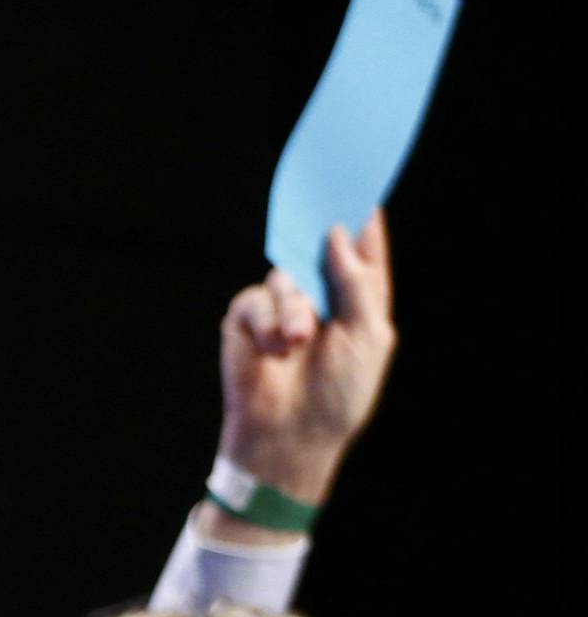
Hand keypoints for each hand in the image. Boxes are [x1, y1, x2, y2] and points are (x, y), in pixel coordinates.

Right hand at [213, 211, 394, 511]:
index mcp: (357, 297)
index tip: (364, 177)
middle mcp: (320, 295)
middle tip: (320, 204)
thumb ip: (358, 281)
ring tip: (297, 342)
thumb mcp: (368, 335)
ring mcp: (282, 308)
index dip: (362, 213)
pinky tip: (275, 349)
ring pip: (286, 275)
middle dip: (320, 226)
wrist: (292, 439)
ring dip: (293, 308)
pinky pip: (255, 300)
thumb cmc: (338, 395)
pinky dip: (267, 321)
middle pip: (319, 243)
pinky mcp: (248, 322)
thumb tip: (337, 232)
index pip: (362, 244)